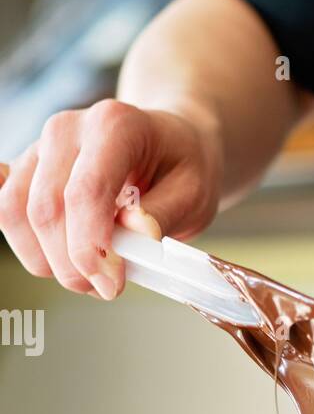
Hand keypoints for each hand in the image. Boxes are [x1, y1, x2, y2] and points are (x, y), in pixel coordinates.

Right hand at [0, 100, 221, 299]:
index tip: (110, 284)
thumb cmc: (180, 166)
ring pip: (15, 213)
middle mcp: (68, 129)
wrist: (167, 142)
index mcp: (115, 126)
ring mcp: (40, 147)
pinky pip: (7, 211)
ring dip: (47, 260)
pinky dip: (28, 243)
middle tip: (106, 287)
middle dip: (71, 264)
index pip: (85, 192)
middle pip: (45, 209)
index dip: (90, 247)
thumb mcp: (194, 192)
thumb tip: (134, 234)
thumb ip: (162, 214)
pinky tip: (56, 255)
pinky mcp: (26, 168)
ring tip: (90, 275)